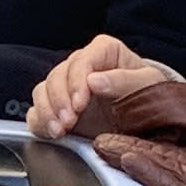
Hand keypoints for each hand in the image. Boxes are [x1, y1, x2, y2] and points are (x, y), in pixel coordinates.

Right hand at [27, 36, 179, 140]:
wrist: (148, 121)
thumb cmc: (150, 96)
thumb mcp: (148, 85)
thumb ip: (124, 81)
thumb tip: (94, 81)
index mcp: (104, 52)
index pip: (82, 60)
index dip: (76, 81)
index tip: (80, 103)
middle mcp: (81, 67)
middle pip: (57, 76)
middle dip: (60, 101)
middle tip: (69, 122)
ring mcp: (67, 89)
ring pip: (42, 91)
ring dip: (47, 112)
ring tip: (60, 130)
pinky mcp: (58, 110)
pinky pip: (36, 112)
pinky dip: (39, 122)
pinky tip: (52, 133)